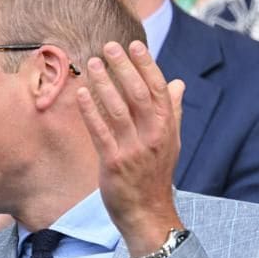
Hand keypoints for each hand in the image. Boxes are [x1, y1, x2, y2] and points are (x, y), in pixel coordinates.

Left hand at [77, 41, 185, 257]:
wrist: (148, 213)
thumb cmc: (155, 175)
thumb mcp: (170, 142)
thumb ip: (171, 111)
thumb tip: (178, 83)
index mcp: (166, 128)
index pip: (158, 89)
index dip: (146, 65)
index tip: (134, 44)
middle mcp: (153, 136)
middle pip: (138, 94)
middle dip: (123, 68)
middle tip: (108, 46)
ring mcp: (133, 149)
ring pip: (117, 109)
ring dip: (104, 83)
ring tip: (92, 63)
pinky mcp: (114, 163)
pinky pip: (100, 131)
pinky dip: (90, 110)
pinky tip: (81, 93)